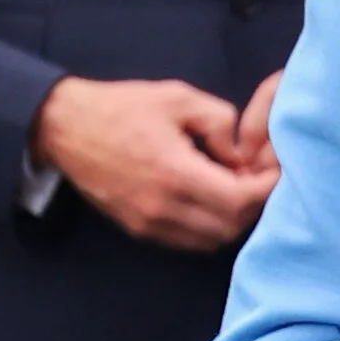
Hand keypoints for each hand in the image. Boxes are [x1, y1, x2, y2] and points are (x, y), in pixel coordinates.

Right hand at [31, 76, 278, 252]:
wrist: (66, 128)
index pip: (240, 201)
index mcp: (176, 173)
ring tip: (234, 190)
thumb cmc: (123, 108)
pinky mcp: (139, 230)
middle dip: (253, 205)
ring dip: (232, 220)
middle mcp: (163, 208)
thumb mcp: (179, 97)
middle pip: (231, 226)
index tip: (273, 172)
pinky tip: (209, 201)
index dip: (265, 189)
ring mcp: (149, 224)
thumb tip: (238, 154)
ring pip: (212, 241)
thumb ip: (221, 122)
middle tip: (256, 180)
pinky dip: (209, 228)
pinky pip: (188, 242)